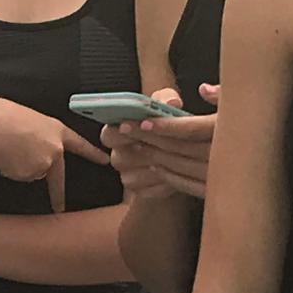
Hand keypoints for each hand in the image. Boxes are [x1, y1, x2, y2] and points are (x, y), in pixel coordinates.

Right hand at [0, 94, 108, 212]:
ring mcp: (44, 162)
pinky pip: (20, 176)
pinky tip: (4, 157)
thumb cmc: (2, 118)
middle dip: (57, 195)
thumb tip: (36, 160)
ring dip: (20, 167)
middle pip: (56, 174)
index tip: (106, 161)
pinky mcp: (30, 173)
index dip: (93, 153)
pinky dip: (11, 170)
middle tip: (59, 208)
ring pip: (32, 173)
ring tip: (7, 149)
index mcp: (57, 130)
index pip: (80, 144)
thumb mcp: (30, 122)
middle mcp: (56, 148)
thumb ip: (40, 140)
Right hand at [105, 86, 217, 200]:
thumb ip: (166, 99)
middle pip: (120, 158)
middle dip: (145, 152)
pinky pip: (147, 193)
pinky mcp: (140, 193)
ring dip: (156, 170)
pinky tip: (179, 175)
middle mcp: (118, 156)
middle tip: (167, 146)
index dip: (126, 132)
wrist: (184, 153)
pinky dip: (164, 185)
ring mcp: (127, 176)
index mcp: (116, 131)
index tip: (145, 127)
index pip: (109, 135)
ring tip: (178, 161)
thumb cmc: (169, 125)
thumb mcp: (167, 106)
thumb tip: (172, 102)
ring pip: (134, 177)